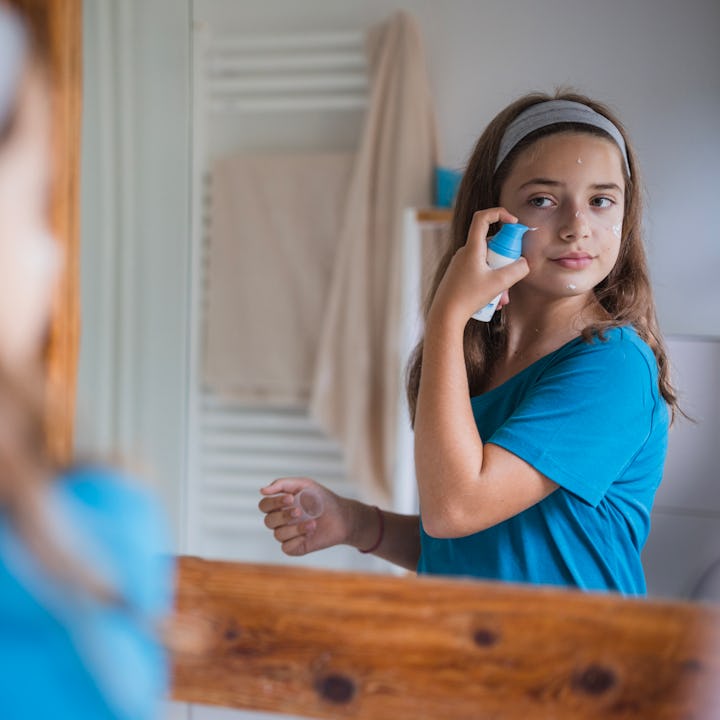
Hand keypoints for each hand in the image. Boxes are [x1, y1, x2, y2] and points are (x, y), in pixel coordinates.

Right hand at [259, 477, 352, 555]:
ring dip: (295, 528)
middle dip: (283, 515)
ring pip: (278, 534)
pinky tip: (310, 533)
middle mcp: (280, 521)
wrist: (342, 516)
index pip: (264, 505)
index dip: (274, 502)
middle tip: (299, 511)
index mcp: (279, 506)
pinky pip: (286, 547)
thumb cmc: (322, 499)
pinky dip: (297, 539)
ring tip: (313, 523)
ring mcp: (287, 535)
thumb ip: (283, 484)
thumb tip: (262, 490)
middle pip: (268, 521)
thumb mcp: (304, 485)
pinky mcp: (295, 547)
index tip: (291, 498)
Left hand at [430, 207, 528, 324]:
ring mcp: (460, 264)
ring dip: (499, 277)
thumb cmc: (468, 298)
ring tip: (502, 298)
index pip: (483, 218)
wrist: (445, 316)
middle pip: (491, 244)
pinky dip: (489, 284)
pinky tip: (494, 302)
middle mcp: (464, 253)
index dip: (500, 213)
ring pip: (487, 263)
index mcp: (472, 248)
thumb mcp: (499, 284)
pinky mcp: (459, 276)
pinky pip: (480, 273)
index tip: (514, 222)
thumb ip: (517, 270)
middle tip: (512, 275)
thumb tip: (524, 263)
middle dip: (506, 259)